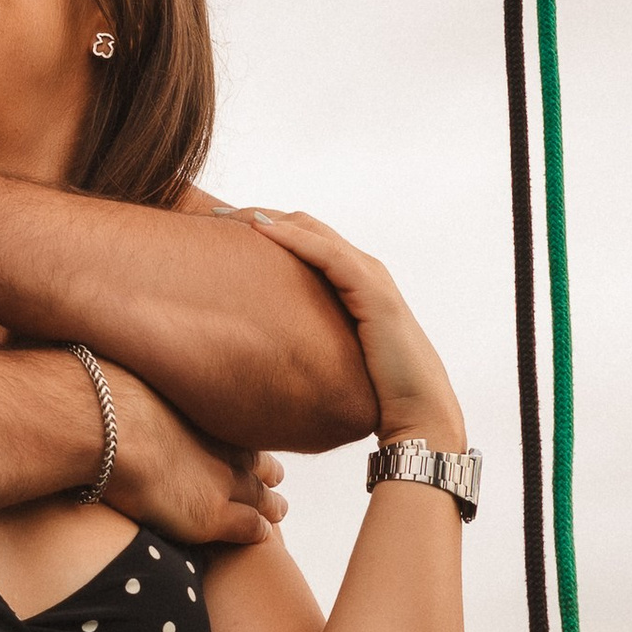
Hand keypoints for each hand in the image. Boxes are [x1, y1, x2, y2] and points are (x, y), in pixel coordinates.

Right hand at [101, 362, 286, 550]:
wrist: (103, 425)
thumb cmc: (98, 400)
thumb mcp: (122, 382)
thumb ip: (129, 390)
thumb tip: (104, 382)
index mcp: (199, 411)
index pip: (232, 428)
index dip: (239, 439)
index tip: (244, 445)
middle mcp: (218, 440)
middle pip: (254, 459)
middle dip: (266, 469)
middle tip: (277, 475)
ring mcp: (222, 477)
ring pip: (261, 494)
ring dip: (270, 502)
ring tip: (279, 510)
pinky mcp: (213, 514)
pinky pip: (252, 527)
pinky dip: (259, 530)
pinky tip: (263, 533)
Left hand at [240, 211, 465, 453]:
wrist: (419, 416)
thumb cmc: (375, 395)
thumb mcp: (331, 357)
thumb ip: (307, 343)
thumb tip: (263, 353)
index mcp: (353, 281)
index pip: (303, 239)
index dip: (262, 229)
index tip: (219, 232)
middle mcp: (363, 269)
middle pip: (302, 225)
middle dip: (256, 216)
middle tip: (212, 217)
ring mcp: (370, 275)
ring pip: (310, 230)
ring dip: (266, 218)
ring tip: (226, 218)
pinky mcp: (373, 290)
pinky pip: (326, 254)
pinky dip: (293, 238)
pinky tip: (260, 231)